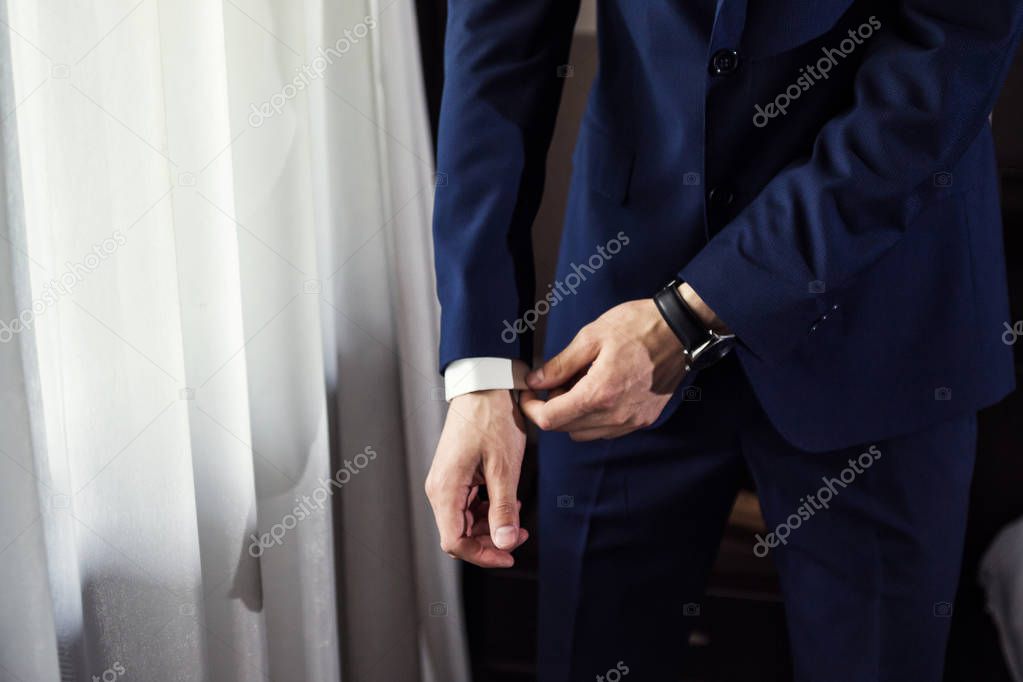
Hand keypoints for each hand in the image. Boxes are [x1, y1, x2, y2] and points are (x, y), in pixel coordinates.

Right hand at [425, 389, 529, 567]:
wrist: (484, 387)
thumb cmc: (492, 420)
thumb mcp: (504, 468)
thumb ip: (503, 509)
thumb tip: (505, 544)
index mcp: (445, 490)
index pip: (454, 542)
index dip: (482, 555)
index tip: (509, 555)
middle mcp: (439, 489)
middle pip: (459, 535)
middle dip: (490, 540)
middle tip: (520, 534)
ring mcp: (446, 482)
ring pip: (465, 522)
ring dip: (491, 525)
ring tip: (517, 515)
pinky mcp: (455, 476)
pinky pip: (468, 505)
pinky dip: (488, 509)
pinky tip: (508, 500)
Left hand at [520, 297, 687, 440]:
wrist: (680, 330)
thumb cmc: (637, 326)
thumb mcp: (590, 337)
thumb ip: (560, 364)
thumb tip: (535, 382)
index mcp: (599, 394)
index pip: (550, 419)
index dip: (531, 408)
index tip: (529, 393)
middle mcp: (615, 415)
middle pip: (565, 429)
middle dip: (552, 408)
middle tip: (556, 380)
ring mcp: (632, 421)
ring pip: (585, 433)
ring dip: (573, 415)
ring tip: (580, 384)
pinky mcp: (644, 420)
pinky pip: (607, 430)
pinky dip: (594, 417)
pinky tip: (599, 391)